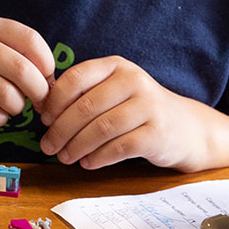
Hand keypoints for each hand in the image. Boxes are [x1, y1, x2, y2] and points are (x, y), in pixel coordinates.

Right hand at [0, 15, 54, 126]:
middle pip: (23, 71)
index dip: (47, 63)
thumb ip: (10, 50)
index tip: (46, 76)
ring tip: (8, 105)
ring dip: (17, 107)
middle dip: (39, 91)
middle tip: (37, 100)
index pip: (30, 40)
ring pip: (8, 96)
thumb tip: (52, 80)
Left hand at [36, 56, 209, 168]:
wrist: (188, 128)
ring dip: (76, 146)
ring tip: (64, 157)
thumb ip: (82, 94)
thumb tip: (41, 108)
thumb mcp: (112, 91)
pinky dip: (98, 157)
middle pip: (85, 107)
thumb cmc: (137, 109)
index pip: (75, 79)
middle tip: (47, 146)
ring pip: (100, 129)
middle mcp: (134, 81)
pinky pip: (119, 148)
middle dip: (60, 130)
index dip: (54, 101)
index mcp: (116, 66)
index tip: (44, 119)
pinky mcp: (158, 134)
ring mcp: (149, 107)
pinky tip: (87, 163)